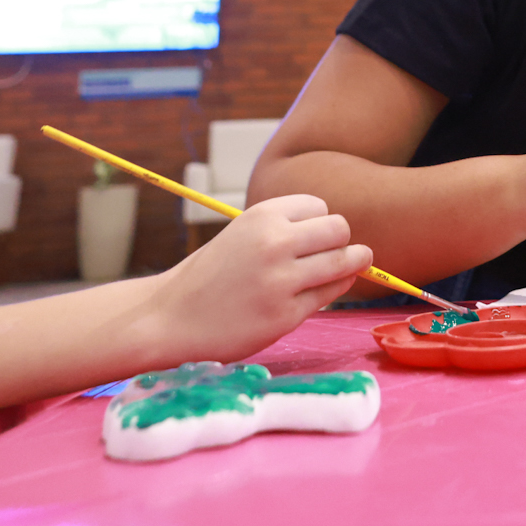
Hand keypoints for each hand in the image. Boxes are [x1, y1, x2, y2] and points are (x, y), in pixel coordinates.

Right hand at [153, 194, 371, 362]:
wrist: (170, 319)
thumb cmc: (209, 276)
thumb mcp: (241, 235)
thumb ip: (282, 230)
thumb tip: (339, 236)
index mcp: (261, 216)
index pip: (319, 206)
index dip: (319, 221)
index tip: (314, 235)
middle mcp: (274, 242)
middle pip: (339, 229)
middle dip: (341, 240)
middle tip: (335, 251)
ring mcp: (282, 280)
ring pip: (343, 262)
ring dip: (353, 263)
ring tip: (355, 263)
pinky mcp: (286, 315)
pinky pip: (330, 294)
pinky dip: (334, 289)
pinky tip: (327, 288)